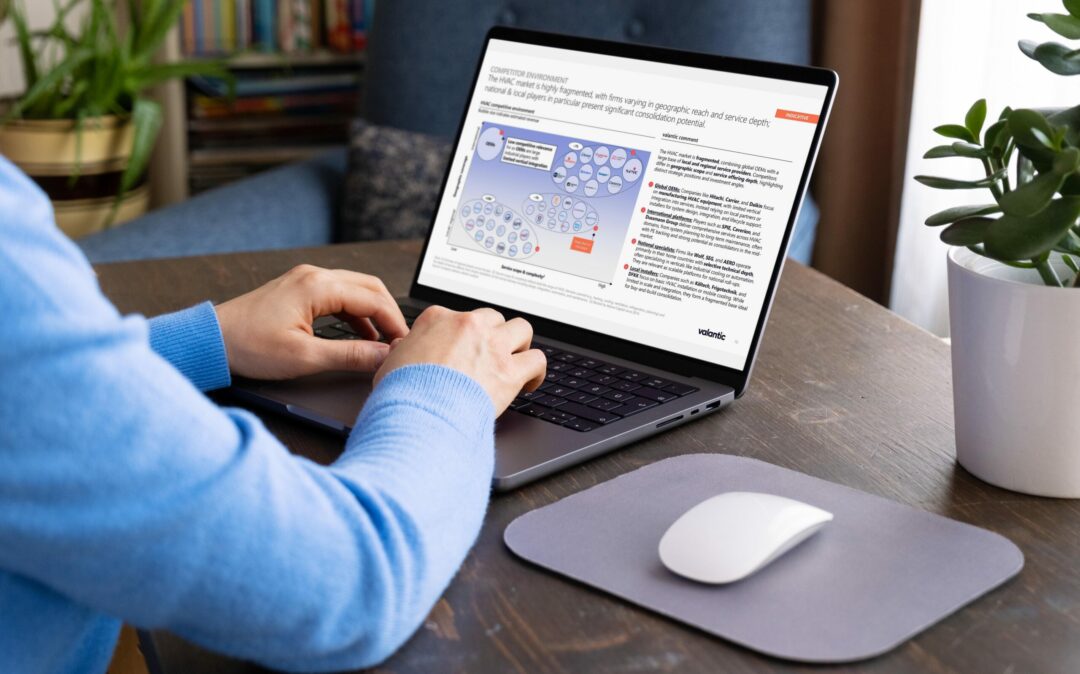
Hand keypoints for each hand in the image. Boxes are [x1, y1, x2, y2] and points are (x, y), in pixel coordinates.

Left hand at [215, 265, 408, 379]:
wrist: (210, 340)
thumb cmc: (248, 346)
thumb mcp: (304, 357)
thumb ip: (350, 355)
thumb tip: (382, 357)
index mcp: (318, 286)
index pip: (373, 299)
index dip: (394, 323)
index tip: (405, 345)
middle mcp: (314, 275)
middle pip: (369, 288)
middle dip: (389, 314)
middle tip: (401, 341)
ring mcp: (305, 280)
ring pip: (355, 289)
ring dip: (373, 313)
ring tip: (383, 341)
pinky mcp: (298, 289)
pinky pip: (339, 295)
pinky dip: (355, 313)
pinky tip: (359, 334)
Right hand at [374, 306, 546, 413]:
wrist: (417, 414)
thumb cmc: (401, 392)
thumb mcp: (390, 363)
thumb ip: (403, 351)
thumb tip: (403, 350)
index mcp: (437, 319)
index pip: (458, 317)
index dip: (463, 335)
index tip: (463, 350)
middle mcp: (468, 325)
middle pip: (492, 318)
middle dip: (493, 335)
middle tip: (491, 355)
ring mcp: (492, 346)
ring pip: (522, 329)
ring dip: (519, 344)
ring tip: (515, 361)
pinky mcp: (509, 371)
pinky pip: (537, 359)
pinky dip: (536, 370)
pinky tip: (529, 382)